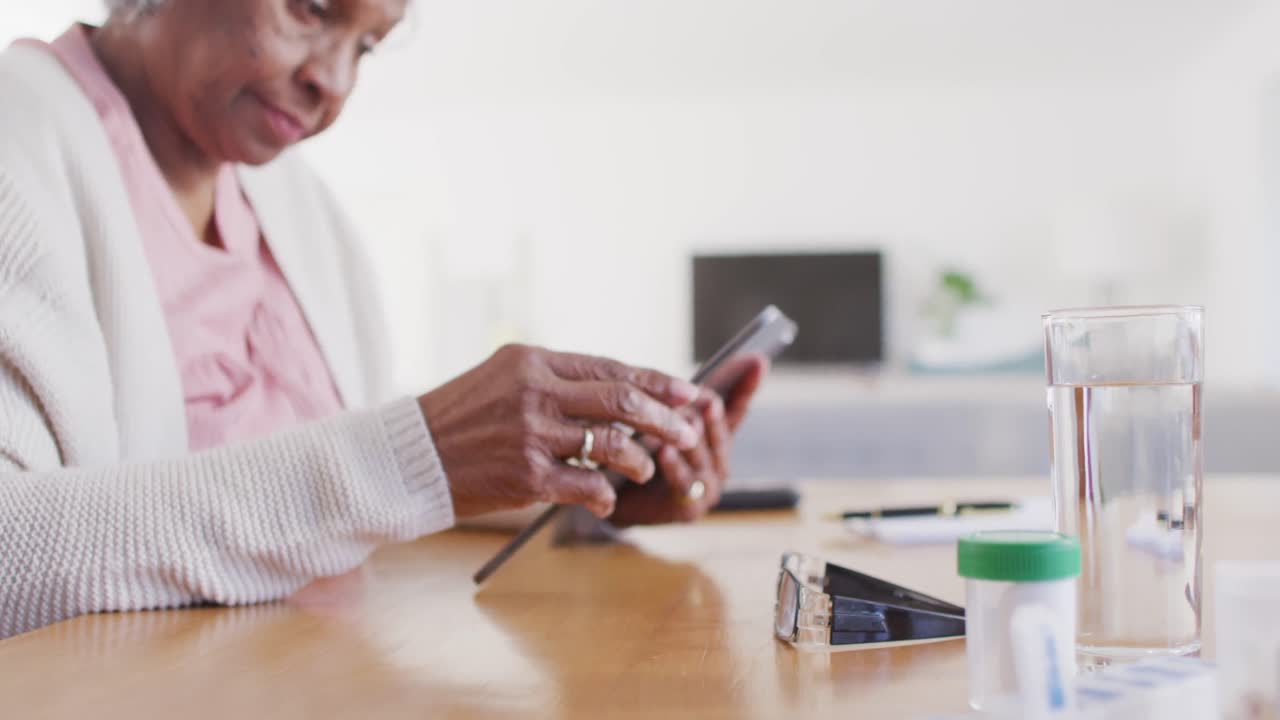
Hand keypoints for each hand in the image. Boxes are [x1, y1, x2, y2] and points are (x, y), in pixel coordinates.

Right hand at [418, 345, 700, 519]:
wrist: (407, 457)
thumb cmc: (459, 419)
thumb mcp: (503, 378)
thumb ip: (555, 381)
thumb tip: (618, 392)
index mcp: (532, 361)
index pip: (610, 367)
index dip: (656, 381)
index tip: (688, 392)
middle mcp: (535, 392)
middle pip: (622, 399)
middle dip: (665, 417)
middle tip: (688, 430)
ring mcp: (532, 434)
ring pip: (612, 443)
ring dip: (639, 459)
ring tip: (644, 467)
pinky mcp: (527, 476)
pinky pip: (587, 485)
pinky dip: (605, 493)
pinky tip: (606, 497)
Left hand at [609, 355, 767, 526]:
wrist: (619, 499)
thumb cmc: (642, 452)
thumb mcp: (661, 418)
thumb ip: (679, 397)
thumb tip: (688, 365)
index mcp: (715, 435)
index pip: (736, 404)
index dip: (746, 383)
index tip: (758, 358)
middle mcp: (718, 460)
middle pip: (721, 431)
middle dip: (714, 414)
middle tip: (707, 399)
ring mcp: (707, 485)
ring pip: (704, 456)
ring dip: (693, 438)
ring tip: (684, 421)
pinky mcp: (689, 507)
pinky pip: (684, 483)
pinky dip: (675, 466)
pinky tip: (664, 451)